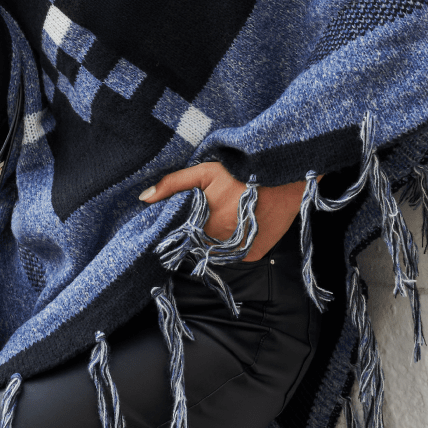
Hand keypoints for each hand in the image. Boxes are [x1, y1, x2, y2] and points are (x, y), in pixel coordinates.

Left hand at [139, 162, 304, 262]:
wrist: (283, 178)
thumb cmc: (240, 173)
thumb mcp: (204, 172)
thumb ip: (173, 185)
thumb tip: (144, 198)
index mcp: (202, 224)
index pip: (185, 235)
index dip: (189, 226)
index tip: (197, 216)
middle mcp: (218, 242)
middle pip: (201, 242)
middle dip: (205, 230)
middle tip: (220, 210)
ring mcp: (236, 251)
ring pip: (218, 250)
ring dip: (220, 238)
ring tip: (232, 215)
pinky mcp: (252, 255)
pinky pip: (236, 254)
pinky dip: (237, 243)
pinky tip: (244, 224)